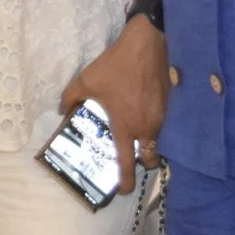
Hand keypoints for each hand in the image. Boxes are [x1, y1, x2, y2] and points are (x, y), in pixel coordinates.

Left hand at [60, 15, 167, 193]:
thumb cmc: (116, 65)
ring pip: (158, 142)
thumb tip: (63, 110)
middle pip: (151, 159)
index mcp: (126, 126)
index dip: (125, 180)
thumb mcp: (86, 80)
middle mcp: (147, 128)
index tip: (123, 190)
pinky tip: (145, 112)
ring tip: (136, 132)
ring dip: (149, 144)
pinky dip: (156, 126)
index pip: (127, 163)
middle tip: (132, 157)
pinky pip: (164, 126)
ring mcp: (163, 119)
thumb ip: (70, 98)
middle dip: (143, 163)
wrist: (148, 45)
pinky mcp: (172, 107)